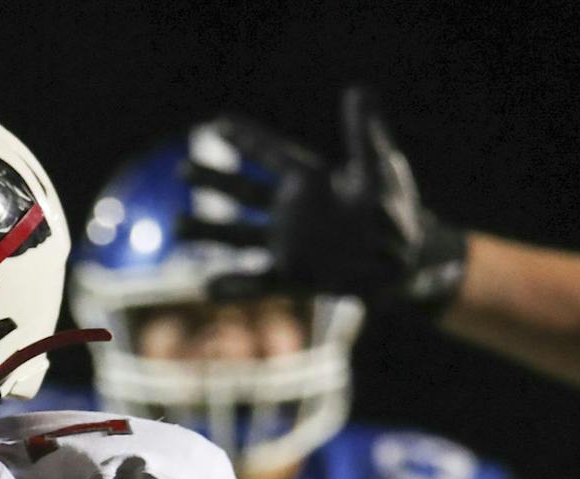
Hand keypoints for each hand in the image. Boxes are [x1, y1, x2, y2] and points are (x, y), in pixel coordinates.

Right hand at [180, 86, 466, 312]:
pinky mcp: (295, 277)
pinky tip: (207, 287)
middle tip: (181, 170)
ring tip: (176, 226)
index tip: (217, 124)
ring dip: (210, 231)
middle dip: (214, 182)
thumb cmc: (395, 211)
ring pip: (241, 236)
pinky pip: (259, 282)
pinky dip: (235, 285)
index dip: (247, 140)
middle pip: (245, 193)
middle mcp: (292, 212)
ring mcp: (290, 245)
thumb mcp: (379, 170)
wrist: (403, 262)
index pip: (272, 155)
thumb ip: (364, 133)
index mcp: (311, 182)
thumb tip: (356, 91)